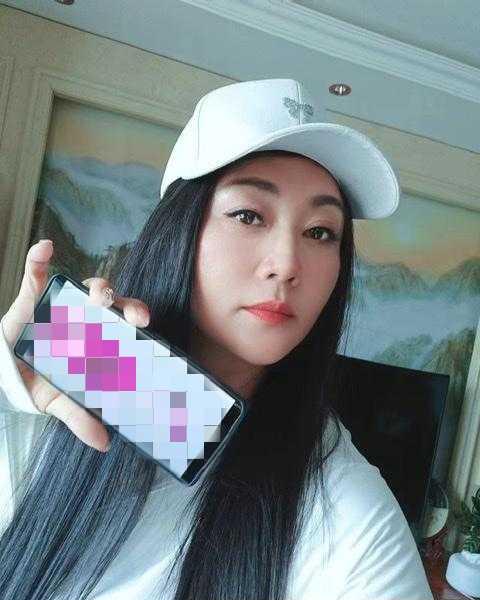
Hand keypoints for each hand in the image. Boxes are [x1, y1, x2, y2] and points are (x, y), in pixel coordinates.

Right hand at [1, 239, 150, 452]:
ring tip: (95, 296)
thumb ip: (80, 417)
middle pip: (114, 303)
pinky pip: (36, 270)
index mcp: (100, 337)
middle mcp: (88, 317)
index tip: (145, 322)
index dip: (138, 317)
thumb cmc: (41, 381)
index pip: (126, 322)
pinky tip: (43, 250)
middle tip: (129, 315)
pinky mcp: (34, 293)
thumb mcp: (59, 400)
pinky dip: (38, 258)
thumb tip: (104, 443)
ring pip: (86, 287)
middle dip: (123, 303)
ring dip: (95, 287)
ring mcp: (63, 303)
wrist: (7, 371)